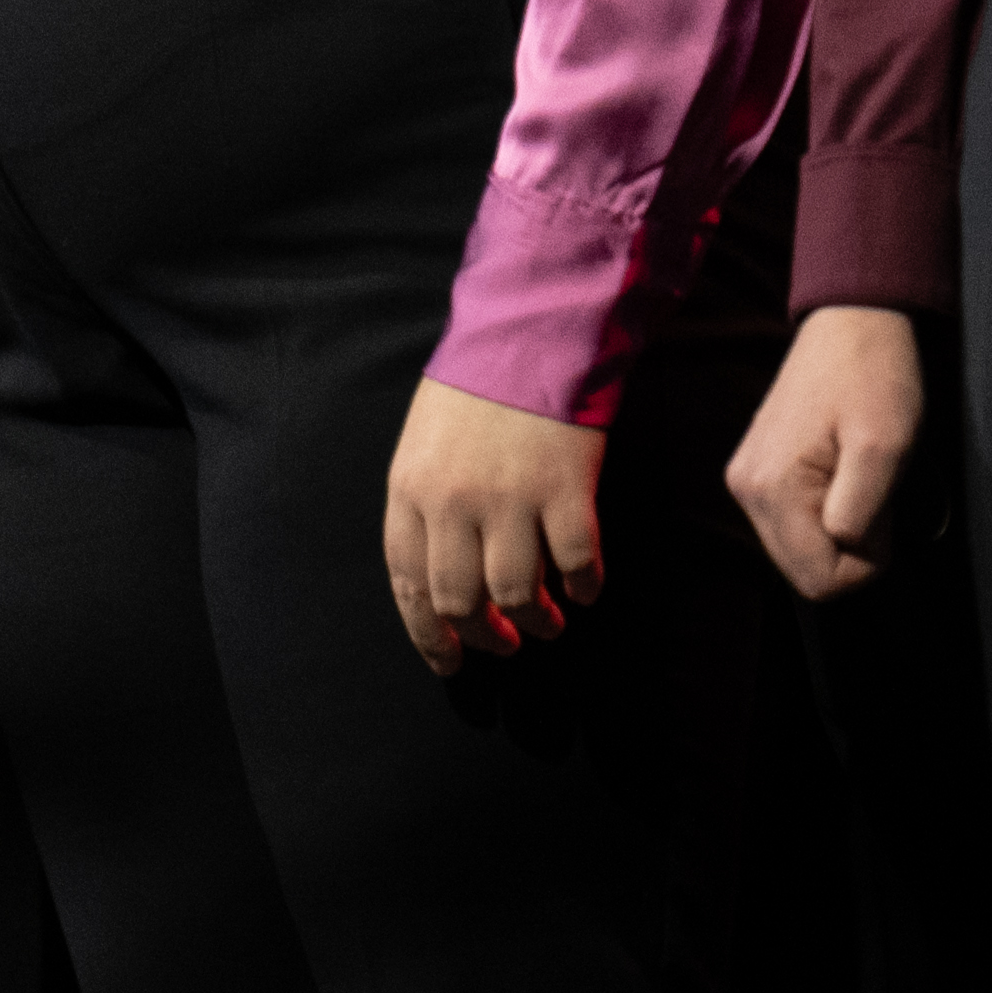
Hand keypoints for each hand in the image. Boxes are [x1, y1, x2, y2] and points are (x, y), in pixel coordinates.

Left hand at [380, 376, 605, 669]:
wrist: (529, 332)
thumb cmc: (474, 387)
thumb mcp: (424, 443)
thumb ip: (426, 505)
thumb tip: (439, 577)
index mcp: (410, 488)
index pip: (408, 583)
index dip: (428, 634)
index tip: (449, 660)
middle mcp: (453, 501)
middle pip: (460, 601)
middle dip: (482, 638)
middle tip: (503, 644)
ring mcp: (510, 498)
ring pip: (516, 596)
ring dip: (535, 623)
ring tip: (547, 623)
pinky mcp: (565, 492)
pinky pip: (575, 567)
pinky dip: (582, 588)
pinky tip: (583, 588)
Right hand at [729, 302, 924, 598]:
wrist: (851, 322)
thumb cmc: (874, 378)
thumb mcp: (885, 447)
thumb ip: (862, 514)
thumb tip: (848, 549)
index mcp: (772, 488)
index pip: (819, 581)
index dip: (865, 564)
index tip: (885, 516)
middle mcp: (746, 489)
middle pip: (803, 572)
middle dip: (849, 551)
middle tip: (874, 495)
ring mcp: (745, 480)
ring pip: (798, 552)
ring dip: (837, 532)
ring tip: (856, 479)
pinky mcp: (754, 471)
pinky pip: (792, 525)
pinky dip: (823, 515)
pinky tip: (840, 475)